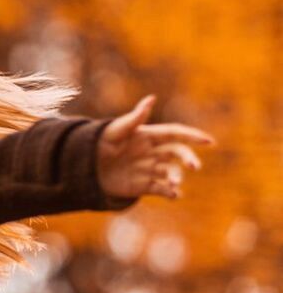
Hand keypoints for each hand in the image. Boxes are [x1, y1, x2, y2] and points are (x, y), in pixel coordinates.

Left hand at [97, 94, 215, 199]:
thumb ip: (134, 118)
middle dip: (188, 158)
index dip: (192, 136)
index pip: (175, 134)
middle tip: (194, 166)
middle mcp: (152, 152)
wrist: (84, 167)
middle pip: (177, 153)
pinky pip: (162, 189)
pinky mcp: (143, 186)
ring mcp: (149, 169)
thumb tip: (151, 98)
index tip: (209, 141)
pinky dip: (171, 193)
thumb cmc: (98, 144)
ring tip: (174, 182)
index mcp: (148, 136)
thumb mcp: (115, 130)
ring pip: (171, 172)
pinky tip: (174, 194)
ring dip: (177, 177)